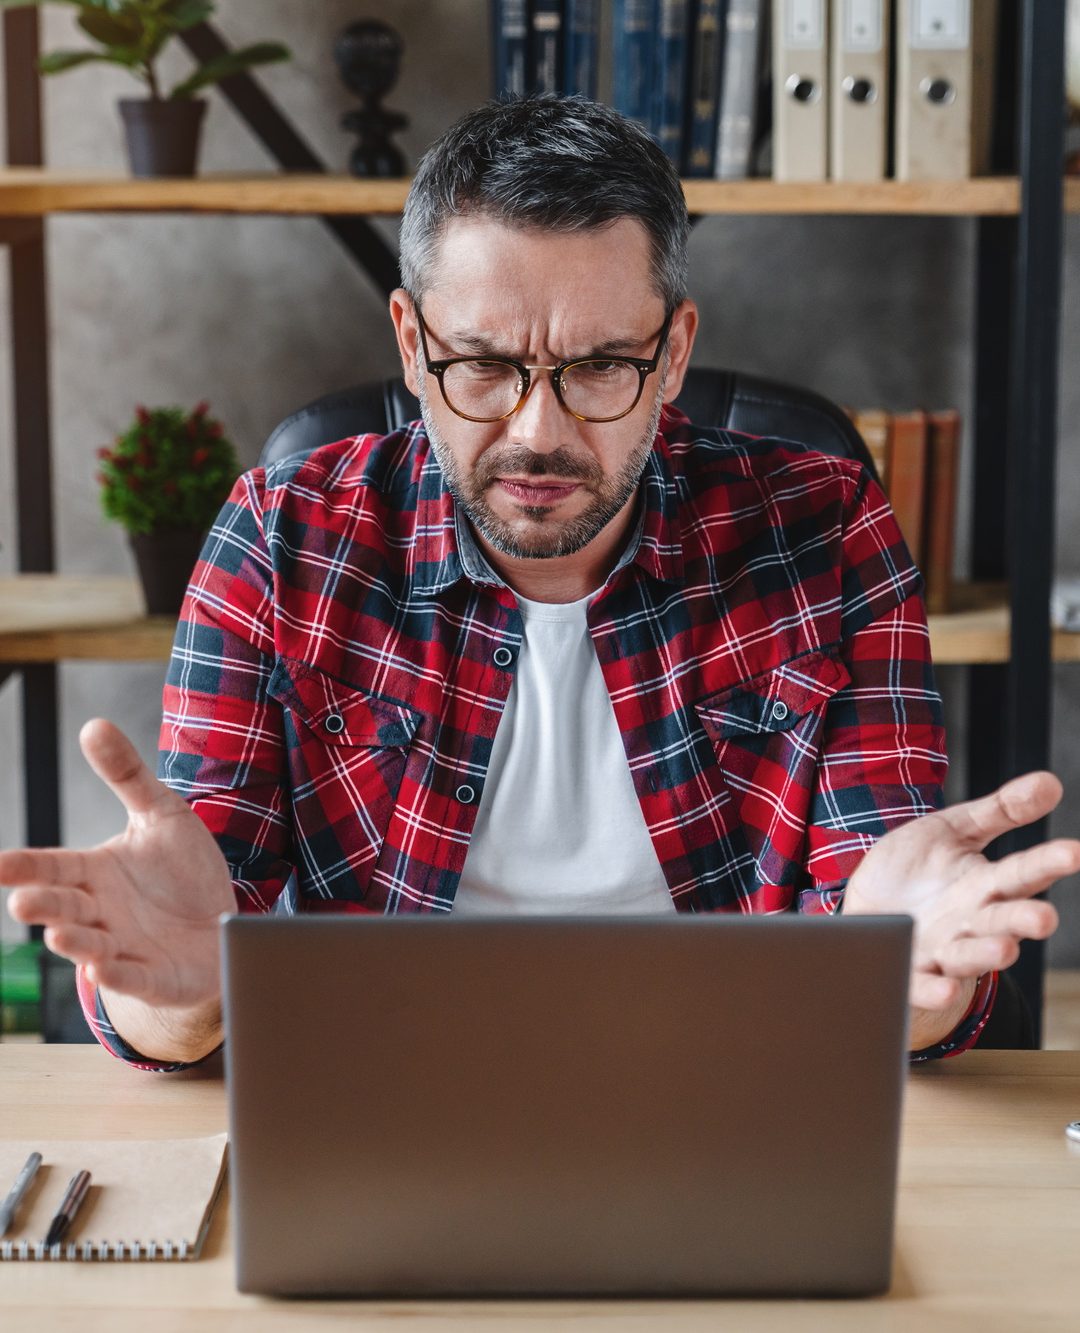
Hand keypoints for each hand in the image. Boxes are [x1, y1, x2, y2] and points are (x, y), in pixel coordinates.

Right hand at [1, 718, 233, 1010]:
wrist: (222, 924)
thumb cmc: (182, 872)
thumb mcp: (161, 814)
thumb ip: (126, 775)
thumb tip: (93, 724)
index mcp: (94, 872)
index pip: (52, 866)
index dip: (24, 867)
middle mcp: (100, 912)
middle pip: (64, 908)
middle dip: (43, 906)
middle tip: (23, 902)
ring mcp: (124, 947)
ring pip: (91, 946)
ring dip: (75, 943)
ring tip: (60, 935)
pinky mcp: (154, 977)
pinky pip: (133, 977)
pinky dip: (117, 974)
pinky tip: (103, 967)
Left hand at [843, 771, 1079, 1040]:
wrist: (867, 907)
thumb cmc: (917, 869)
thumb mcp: (954, 831)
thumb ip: (1000, 810)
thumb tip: (1051, 781)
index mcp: (985, 885)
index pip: (1022, 872)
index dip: (1048, 862)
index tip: (1074, 851)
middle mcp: (970, 922)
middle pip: (1002, 921)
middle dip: (1023, 920)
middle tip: (1044, 918)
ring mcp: (941, 950)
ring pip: (969, 955)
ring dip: (987, 955)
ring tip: (1006, 949)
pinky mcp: (910, 971)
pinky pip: (923, 984)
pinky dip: (935, 990)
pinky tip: (945, 988)